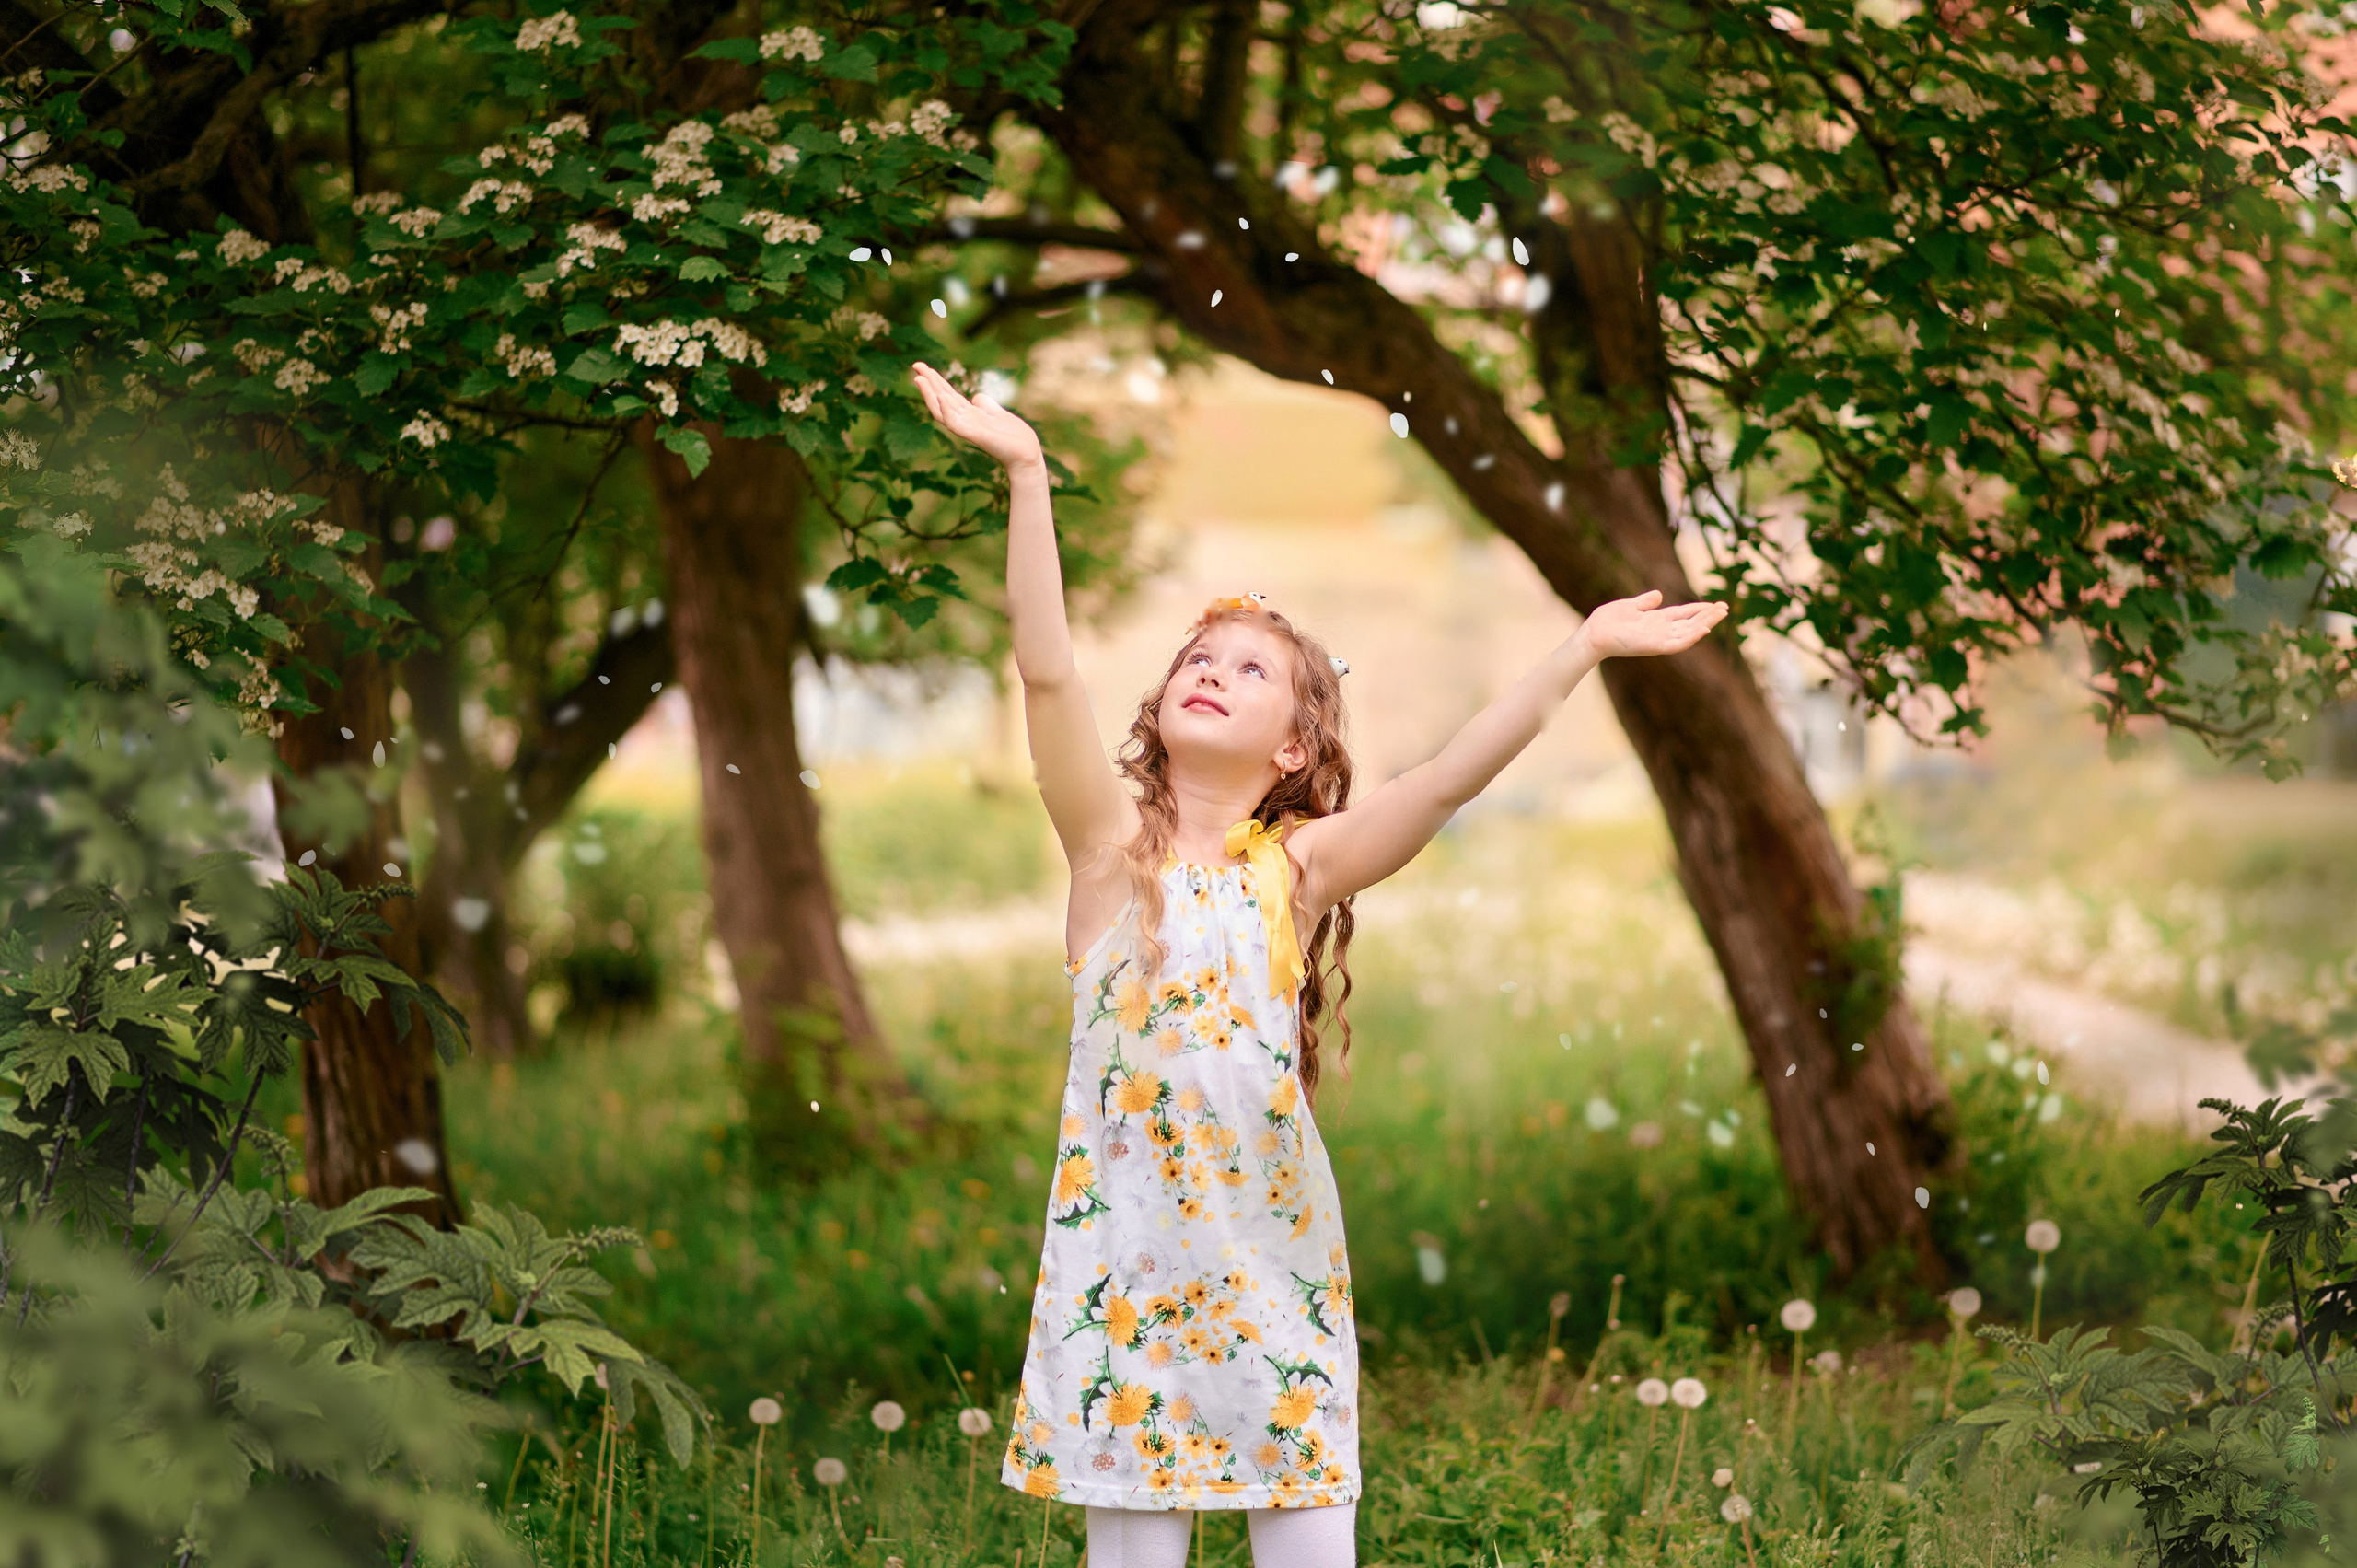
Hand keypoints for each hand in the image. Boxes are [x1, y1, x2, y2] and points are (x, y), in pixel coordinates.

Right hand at [911, 361, 1045, 471]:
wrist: (1027, 455)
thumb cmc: (1015, 438)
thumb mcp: (998, 413)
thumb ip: (985, 405)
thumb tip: (976, 397)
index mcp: (970, 415)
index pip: (948, 396)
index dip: (936, 382)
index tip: (925, 367)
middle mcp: (965, 421)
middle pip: (941, 400)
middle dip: (929, 383)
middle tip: (916, 365)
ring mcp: (968, 429)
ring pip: (942, 411)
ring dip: (931, 395)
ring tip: (920, 379)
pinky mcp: (976, 436)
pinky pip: (956, 424)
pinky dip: (948, 411)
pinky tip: (942, 398)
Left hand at [1579, 589, 1729, 658]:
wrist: (1593, 634)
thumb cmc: (1607, 621)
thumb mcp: (1630, 606)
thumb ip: (1645, 602)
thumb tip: (1659, 594)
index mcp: (1657, 620)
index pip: (1684, 614)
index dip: (1700, 609)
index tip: (1716, 603)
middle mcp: (1661, 630)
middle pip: (1691, 622)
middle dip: (1708, 616)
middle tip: (1726, 607)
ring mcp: (1659, 638)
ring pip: (1689, 632)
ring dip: (1705, 624)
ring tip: (1720, 614)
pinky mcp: (1655, 646)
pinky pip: (1677, 643)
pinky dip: (1691, 637)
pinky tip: (1704, 629)